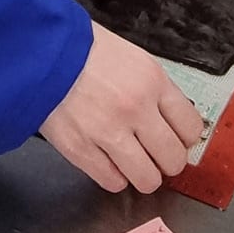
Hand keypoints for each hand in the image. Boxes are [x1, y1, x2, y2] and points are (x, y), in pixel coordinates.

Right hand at [40, 23, 205, 191]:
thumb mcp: (134, 59)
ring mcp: (108, 132)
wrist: (42, 50)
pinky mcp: (81, 149)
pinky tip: (108, 160)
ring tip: (132, 162)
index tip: (177, 139)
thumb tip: (174, 122)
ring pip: (147, 180)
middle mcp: (135, 109)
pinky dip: (114, 176)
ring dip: (143, 174)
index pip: (191, 129)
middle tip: (155, 154)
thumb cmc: (85, 50)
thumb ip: (156, 91)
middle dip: (167, 161)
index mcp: (152, 82)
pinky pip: (113, 182)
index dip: (185, 138)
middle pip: (174, 160)